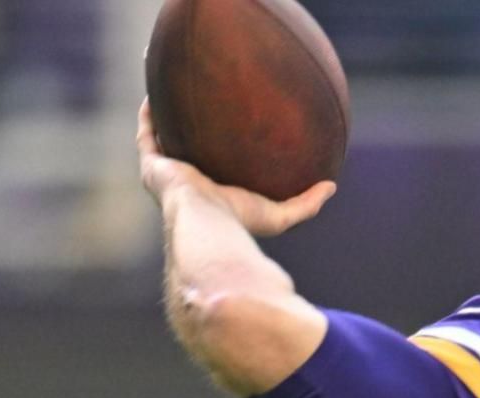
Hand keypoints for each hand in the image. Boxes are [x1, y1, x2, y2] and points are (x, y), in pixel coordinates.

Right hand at [137, 99, 333, 236]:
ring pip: (162, 138)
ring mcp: (166, 174)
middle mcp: (186, 184)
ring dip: (165, 116)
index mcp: (210, 195)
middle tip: (200, 106)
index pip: (213, 171)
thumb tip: (331, 186)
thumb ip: (306, 203)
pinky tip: (156, 89)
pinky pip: (147, 132)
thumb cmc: (242, 223)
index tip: (227, 131)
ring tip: (171, 88)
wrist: (208, 225)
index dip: (216, 152)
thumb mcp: (281, 214)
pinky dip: (150, 112)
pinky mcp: (152, 166)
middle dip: (188, 131)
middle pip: (185, 151)